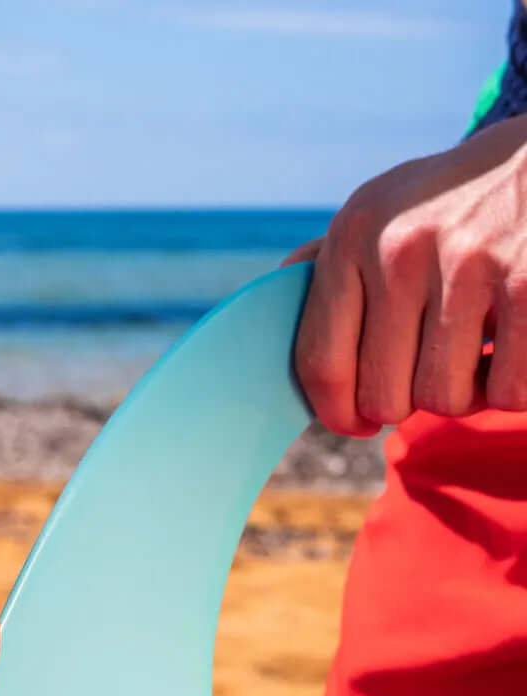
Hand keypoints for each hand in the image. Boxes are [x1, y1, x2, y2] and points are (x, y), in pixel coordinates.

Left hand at [285, 113, 526, 436]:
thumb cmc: (463, 199)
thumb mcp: (390, 208)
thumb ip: (331, 260)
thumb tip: (265, 306)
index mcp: (355, 233)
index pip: (321, 362)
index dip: (338, 412)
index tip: (356, 423)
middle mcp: (401, 248)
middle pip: (384, 396)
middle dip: (410, 400)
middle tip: (435, 370)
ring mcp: (469, 263)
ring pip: (443, 399)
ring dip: (466, 393)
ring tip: (481, 352)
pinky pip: (506, 392)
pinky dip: (512, 386)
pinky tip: (516, 347)